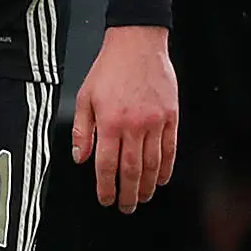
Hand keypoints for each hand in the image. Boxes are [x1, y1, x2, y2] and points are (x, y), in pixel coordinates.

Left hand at [71, 23, 176, 211]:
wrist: (138, 44)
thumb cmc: (110, 68)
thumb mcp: (85, 97)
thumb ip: (82, 130)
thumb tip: (79, 157)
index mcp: (109, 122)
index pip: (106, 165)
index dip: (105, 187)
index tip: (106, 199)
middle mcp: (133, 125)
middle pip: (131, 170)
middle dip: (128, 194)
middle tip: (126, 206)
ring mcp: (155, 122)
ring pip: (152, 164)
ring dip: (147, 186)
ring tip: (142, 197)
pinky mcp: (171, 117)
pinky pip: (170, 149)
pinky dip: (166, 168)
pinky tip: (161, 179)